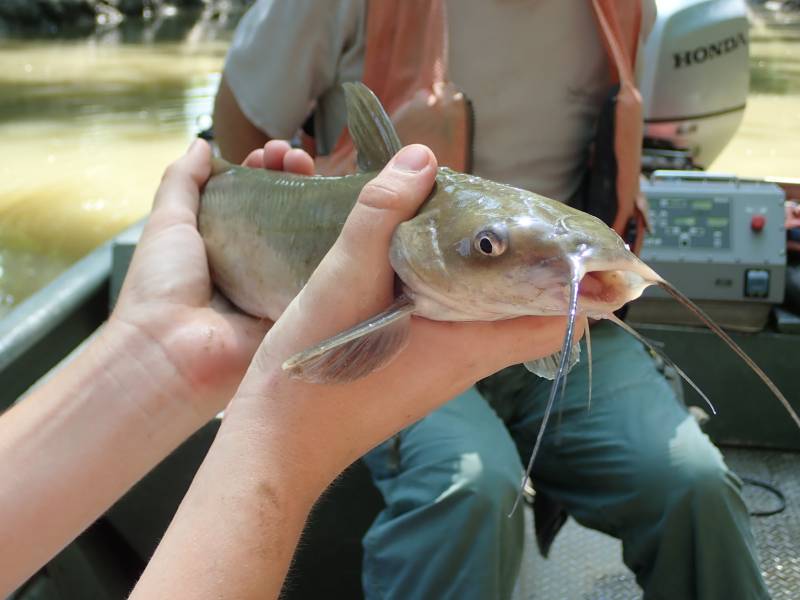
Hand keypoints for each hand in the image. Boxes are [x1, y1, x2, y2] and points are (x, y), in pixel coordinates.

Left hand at [111, 139, 315, 418]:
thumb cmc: (161, 286)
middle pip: (284, 213)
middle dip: (294, 179)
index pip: (252, 197)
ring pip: (306, 240)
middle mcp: (251, 263)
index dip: (265, 171)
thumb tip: (200, 144)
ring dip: (316, 205)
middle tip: (299, 156)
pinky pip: (321, 276)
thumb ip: (182, 182)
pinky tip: (348, 217)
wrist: (170, 351)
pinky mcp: (296, 310)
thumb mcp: (167, 222)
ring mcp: (275, 286)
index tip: (273, 151)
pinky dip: (336, 248)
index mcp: (220, 243)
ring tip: (316, 171)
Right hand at [231, 144, 581, 492]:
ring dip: (491, 274)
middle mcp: (464, 360)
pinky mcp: (413, 369)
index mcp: (468, 344)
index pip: (557, 321)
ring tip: (475, 226)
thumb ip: (382, 216)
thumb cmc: (319, 375)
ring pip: (488, 315)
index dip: (581, 286)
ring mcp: (439, 370)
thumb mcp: (345, 281)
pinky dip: (455, 290)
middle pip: (525, 310)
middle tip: (519, 216)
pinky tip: (422, 262)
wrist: (279, 444)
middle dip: (533, 265)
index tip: (584, 245)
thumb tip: (423, 158)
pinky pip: (454, 324)